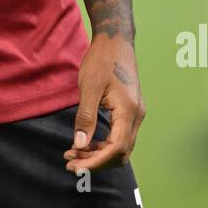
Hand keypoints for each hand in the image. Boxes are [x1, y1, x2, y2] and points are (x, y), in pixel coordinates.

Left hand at [64, 33, 144, 173]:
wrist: (115, 40)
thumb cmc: (102, 60)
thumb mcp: (89, 88)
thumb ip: (85, 118)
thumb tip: (80, 145)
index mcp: (128, 110)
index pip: (116, 149)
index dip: (96, 162)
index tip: (75, 166)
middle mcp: (137, 116)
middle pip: (120, 153)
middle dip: (96, 162)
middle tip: (70, 163)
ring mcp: (136, 114)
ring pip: (120, 147)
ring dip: (98, 154)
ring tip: (73, 154)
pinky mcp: (130, 111)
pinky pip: (119, 137)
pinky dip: (103, 145)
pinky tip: (86, 143)